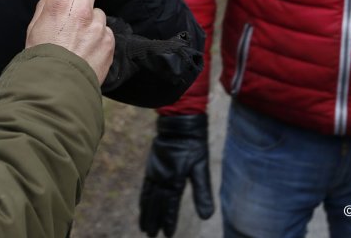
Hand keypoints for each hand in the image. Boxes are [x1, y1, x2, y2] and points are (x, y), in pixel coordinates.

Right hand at [25, 0, 114, 82]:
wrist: (55, 86)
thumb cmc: (40, 57)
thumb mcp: (33, 27)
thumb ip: (46, 7)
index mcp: (59, 3)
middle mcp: (81, 10)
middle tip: (80, 0)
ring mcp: (98, 26)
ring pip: (99, 11)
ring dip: (92, 19)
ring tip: (80, 38)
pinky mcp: (109, 41)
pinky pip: (106, 31)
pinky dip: (99, 38)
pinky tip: (87, 50)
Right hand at [139, 114, 213, 236]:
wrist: (178, 123)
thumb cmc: (193, 144)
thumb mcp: (201, 168)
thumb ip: (202, 193)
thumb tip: (207, 217)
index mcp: (173, 181)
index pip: (169, 207)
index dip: (168, 222)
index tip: (167, 235)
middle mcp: (160, 179)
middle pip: (154, 205)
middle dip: (153, 221)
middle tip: (150, 235)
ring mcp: (154, 172)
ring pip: (147, 197)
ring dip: (145, 212)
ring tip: (143, 225)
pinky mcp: (151, 165)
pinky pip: (145, 187)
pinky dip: (143, 198)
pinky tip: (142, 203)